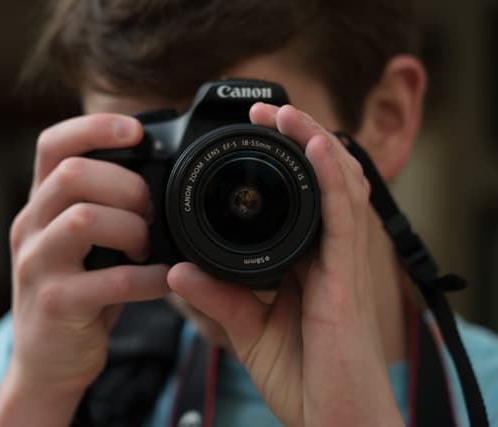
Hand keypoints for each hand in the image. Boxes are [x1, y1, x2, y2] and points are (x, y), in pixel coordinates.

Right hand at [0, 114, 169, 425]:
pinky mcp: (56, 305)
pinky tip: (161, 281)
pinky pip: (111, 281)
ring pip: (83, 219)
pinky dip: (148, 277)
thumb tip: (162, 174)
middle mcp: (30, 228)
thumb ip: (103, 207)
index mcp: (40, 205)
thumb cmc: (77, 292)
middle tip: (152, 211)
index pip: (53, 145)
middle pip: (71, 175)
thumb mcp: (80, 243)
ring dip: (132, 229)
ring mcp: (37, 266)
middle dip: (126, 185)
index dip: (93, 127)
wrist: (47, 361)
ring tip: (148, 248)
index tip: (136, 130)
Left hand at [167, 104, 403, 425]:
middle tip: (266, 112)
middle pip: (322, 181)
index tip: (250, 136)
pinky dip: (333, 177)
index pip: (298, 199)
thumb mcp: (246, 330)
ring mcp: (341, 262)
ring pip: (339, 186)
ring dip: (314, 143)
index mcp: (306, 262)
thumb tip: (176, 271)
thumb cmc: (301, 377)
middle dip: (299, 140)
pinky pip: (344, 216)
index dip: (284, 162)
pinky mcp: (347, 277)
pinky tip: (316, 145)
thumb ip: (217, 298)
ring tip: (285, 113)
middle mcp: (327, 254)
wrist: (330, 420)